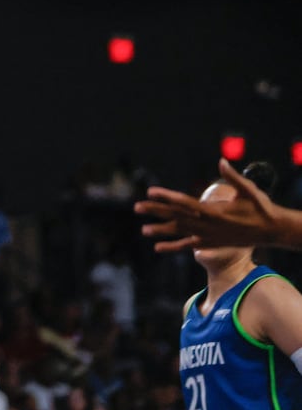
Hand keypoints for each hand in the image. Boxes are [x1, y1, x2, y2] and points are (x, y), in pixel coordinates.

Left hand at [134, 158, 285, 251]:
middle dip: (156, 211)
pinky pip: (188, 246)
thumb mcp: (249, 190)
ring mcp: (209, 236)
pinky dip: (173, 247)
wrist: (272, 231)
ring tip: (143, 230)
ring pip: (180, 232)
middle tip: (136, 207)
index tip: (151, 191)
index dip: (167, 197)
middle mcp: (209, 225)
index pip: (185, 203)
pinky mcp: (211, 243)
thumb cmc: (261, 208)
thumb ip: (233, 177)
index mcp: (214, 211)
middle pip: (177, 217)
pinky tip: (158, 248)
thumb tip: (221, 161)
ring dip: (161, 230)